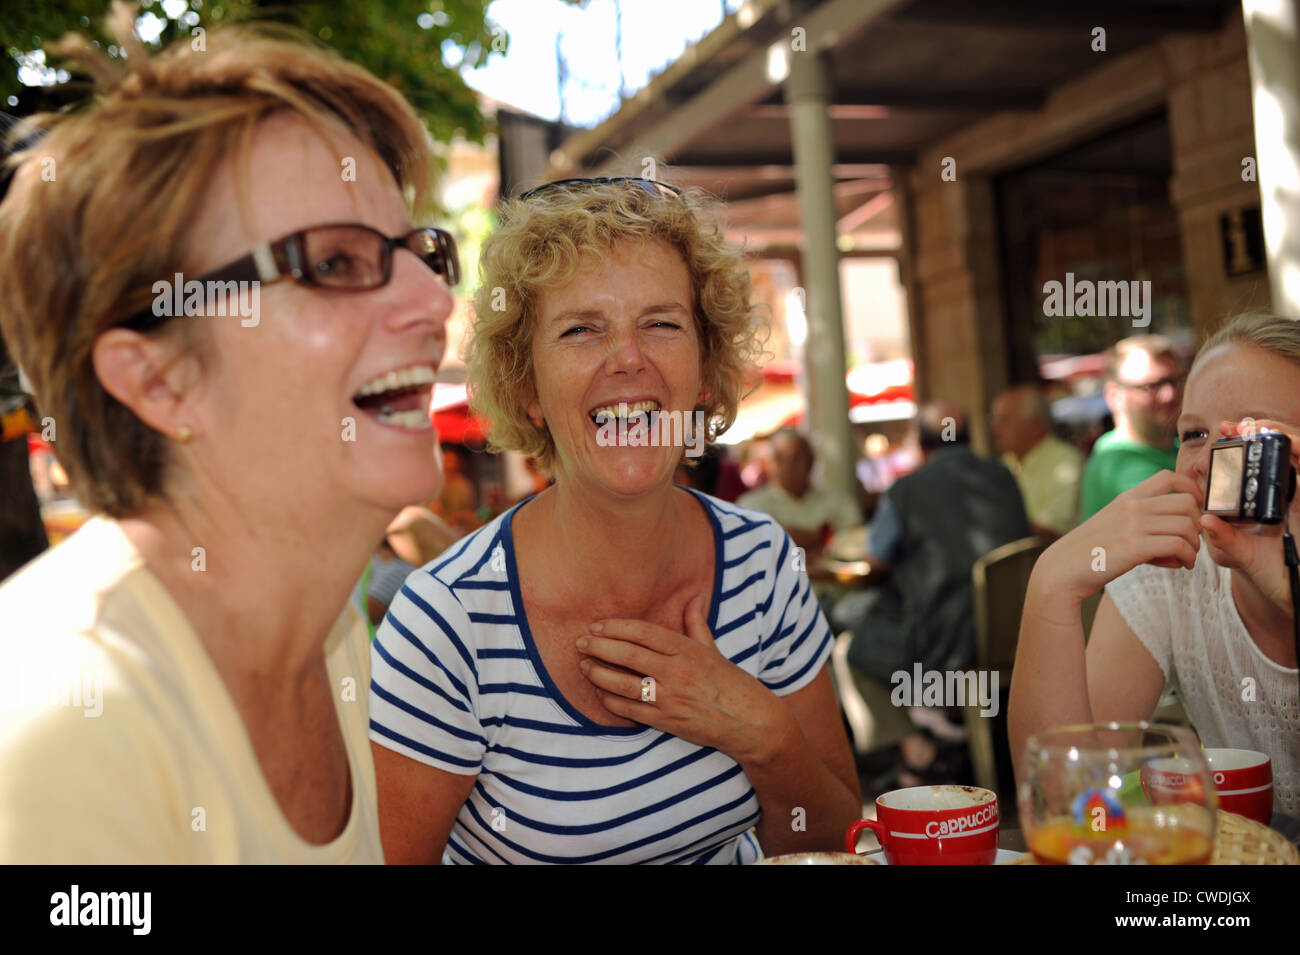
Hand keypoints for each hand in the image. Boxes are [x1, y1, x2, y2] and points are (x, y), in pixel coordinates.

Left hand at [576, 595, 791, 763]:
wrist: (750, 723)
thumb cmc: (732, 684)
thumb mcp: (714, 650)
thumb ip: (696, 625)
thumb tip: (693, 598)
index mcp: (688, 650)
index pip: (644, 632)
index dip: (616, 627)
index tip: (597, 625)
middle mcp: (677, 672)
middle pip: (628, 655)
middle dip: (599, 647)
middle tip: (580, 642)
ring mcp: (671, 699)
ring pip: (624, 684)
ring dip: (599, 673)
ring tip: (583, 665)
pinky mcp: (667, 722)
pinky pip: (630, 711)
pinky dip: (611, 701)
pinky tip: (600, 693)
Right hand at [1035, 469, 1203, 604]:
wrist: (1062, 569)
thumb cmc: (1089, 552)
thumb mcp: (1113, 526)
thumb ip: (1142, 524)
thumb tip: (1176, 539)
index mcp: (1127, 498)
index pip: (1169, 477)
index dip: (1192, 489)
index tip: (1196, 509)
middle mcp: (1132, 507)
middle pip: (1186, 502)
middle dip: (1197, 523)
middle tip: (1192, 541)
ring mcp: (1133, 526)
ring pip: (1187, 525)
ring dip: (1194, 544)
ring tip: (1187, 558)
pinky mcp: (1135, 547)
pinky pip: (1178, 545)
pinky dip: (1187, 557)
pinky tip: (1182, 566)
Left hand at [1199, 418, 1299, 612]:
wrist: (1296, 590)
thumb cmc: (1269, 572)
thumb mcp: (1241, 554)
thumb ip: (1225, 538)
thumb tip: (1203, 521)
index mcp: (1261, 499)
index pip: (1251, 463)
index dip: (1239, 445)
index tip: (1221, 433)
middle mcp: (1283, 492)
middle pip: (1274, 451)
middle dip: (1258, 432)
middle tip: (1234, 425)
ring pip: (1296, 452)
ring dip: (1280, 434)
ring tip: (1259, 427)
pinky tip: (1289, 445)